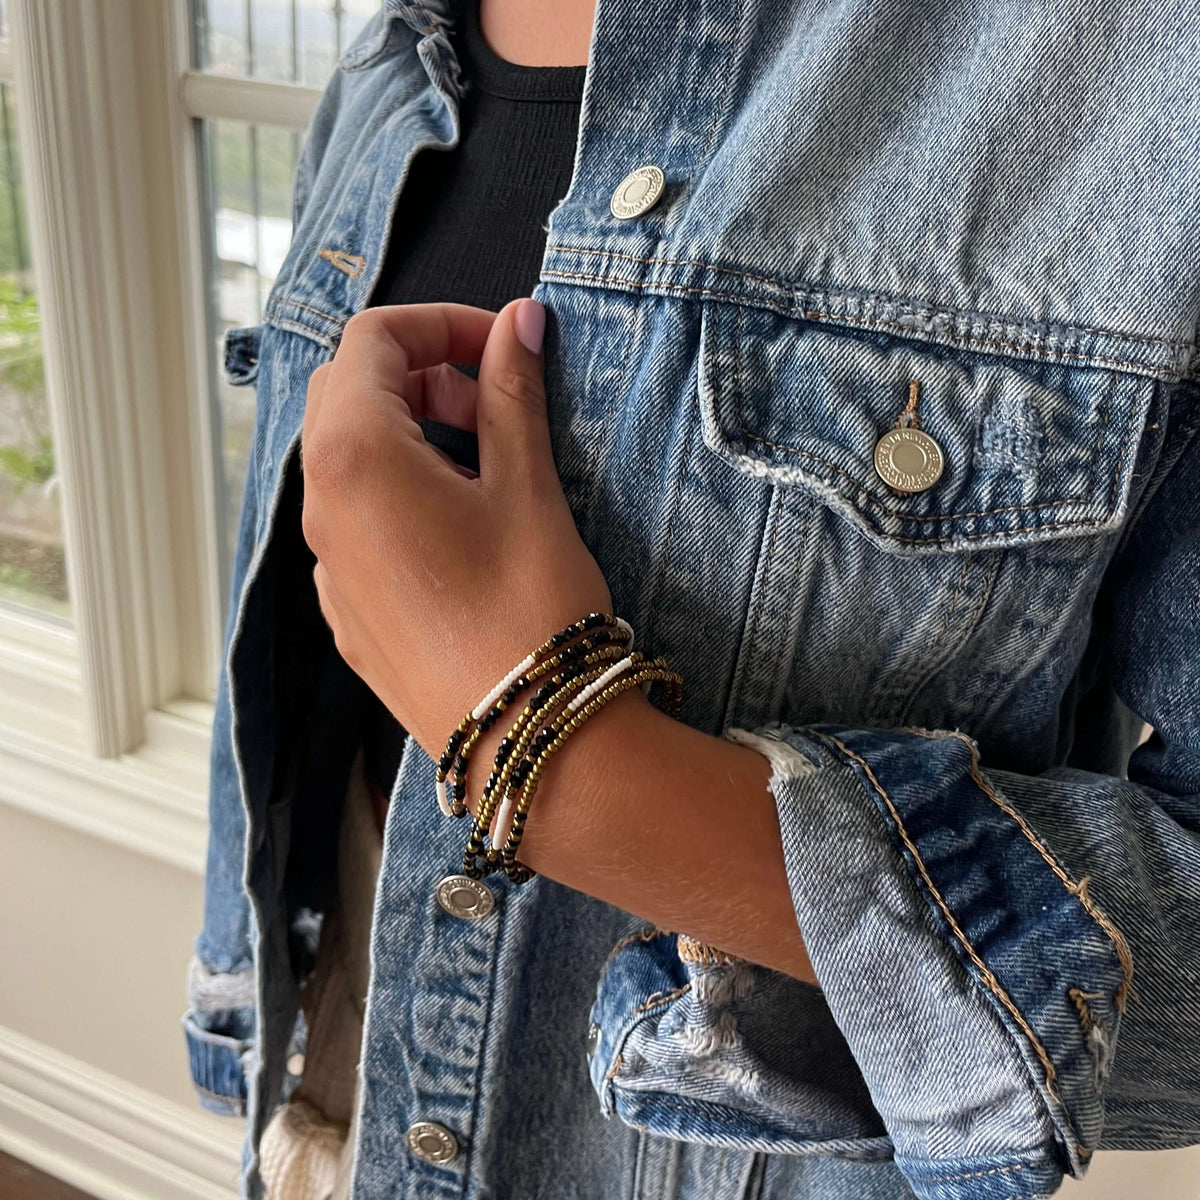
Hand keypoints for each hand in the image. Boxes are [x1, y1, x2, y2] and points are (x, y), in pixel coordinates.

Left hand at [301, 300, 813, 984]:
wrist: (527, 738)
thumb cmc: (530, 612)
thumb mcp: (526, 487)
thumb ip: (511, 392)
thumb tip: (518, 322)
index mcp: (356, 459)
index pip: (372, 341)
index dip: (440, 324)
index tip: (500, 343)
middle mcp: (323, 510)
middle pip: (349, 394)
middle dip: (420, 377)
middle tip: (491, 404)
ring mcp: (328, 566)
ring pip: (347, 460)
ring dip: (409, 435)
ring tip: (485, 466)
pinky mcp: (347, 611)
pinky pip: (354, 522)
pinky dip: (397, 493)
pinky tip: (460, 528)